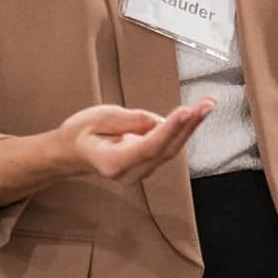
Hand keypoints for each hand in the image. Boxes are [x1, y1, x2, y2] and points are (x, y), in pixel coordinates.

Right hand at [57, 99, 214, 185]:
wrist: (72, 152)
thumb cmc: (80, 133)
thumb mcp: (99, 117)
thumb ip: (130, 120)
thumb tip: (158, 120)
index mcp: (113, 163)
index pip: (148, 147)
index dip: (169, 129)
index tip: (185, 111)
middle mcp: (130, 173)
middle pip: (165, 150)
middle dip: (189, 125)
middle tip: (206, 104)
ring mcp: (140, 172)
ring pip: (171, 150)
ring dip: (190, 127)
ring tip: (206, 105)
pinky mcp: (147, 164)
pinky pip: (168, 147)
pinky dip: (182, 130)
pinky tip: (194, 115)